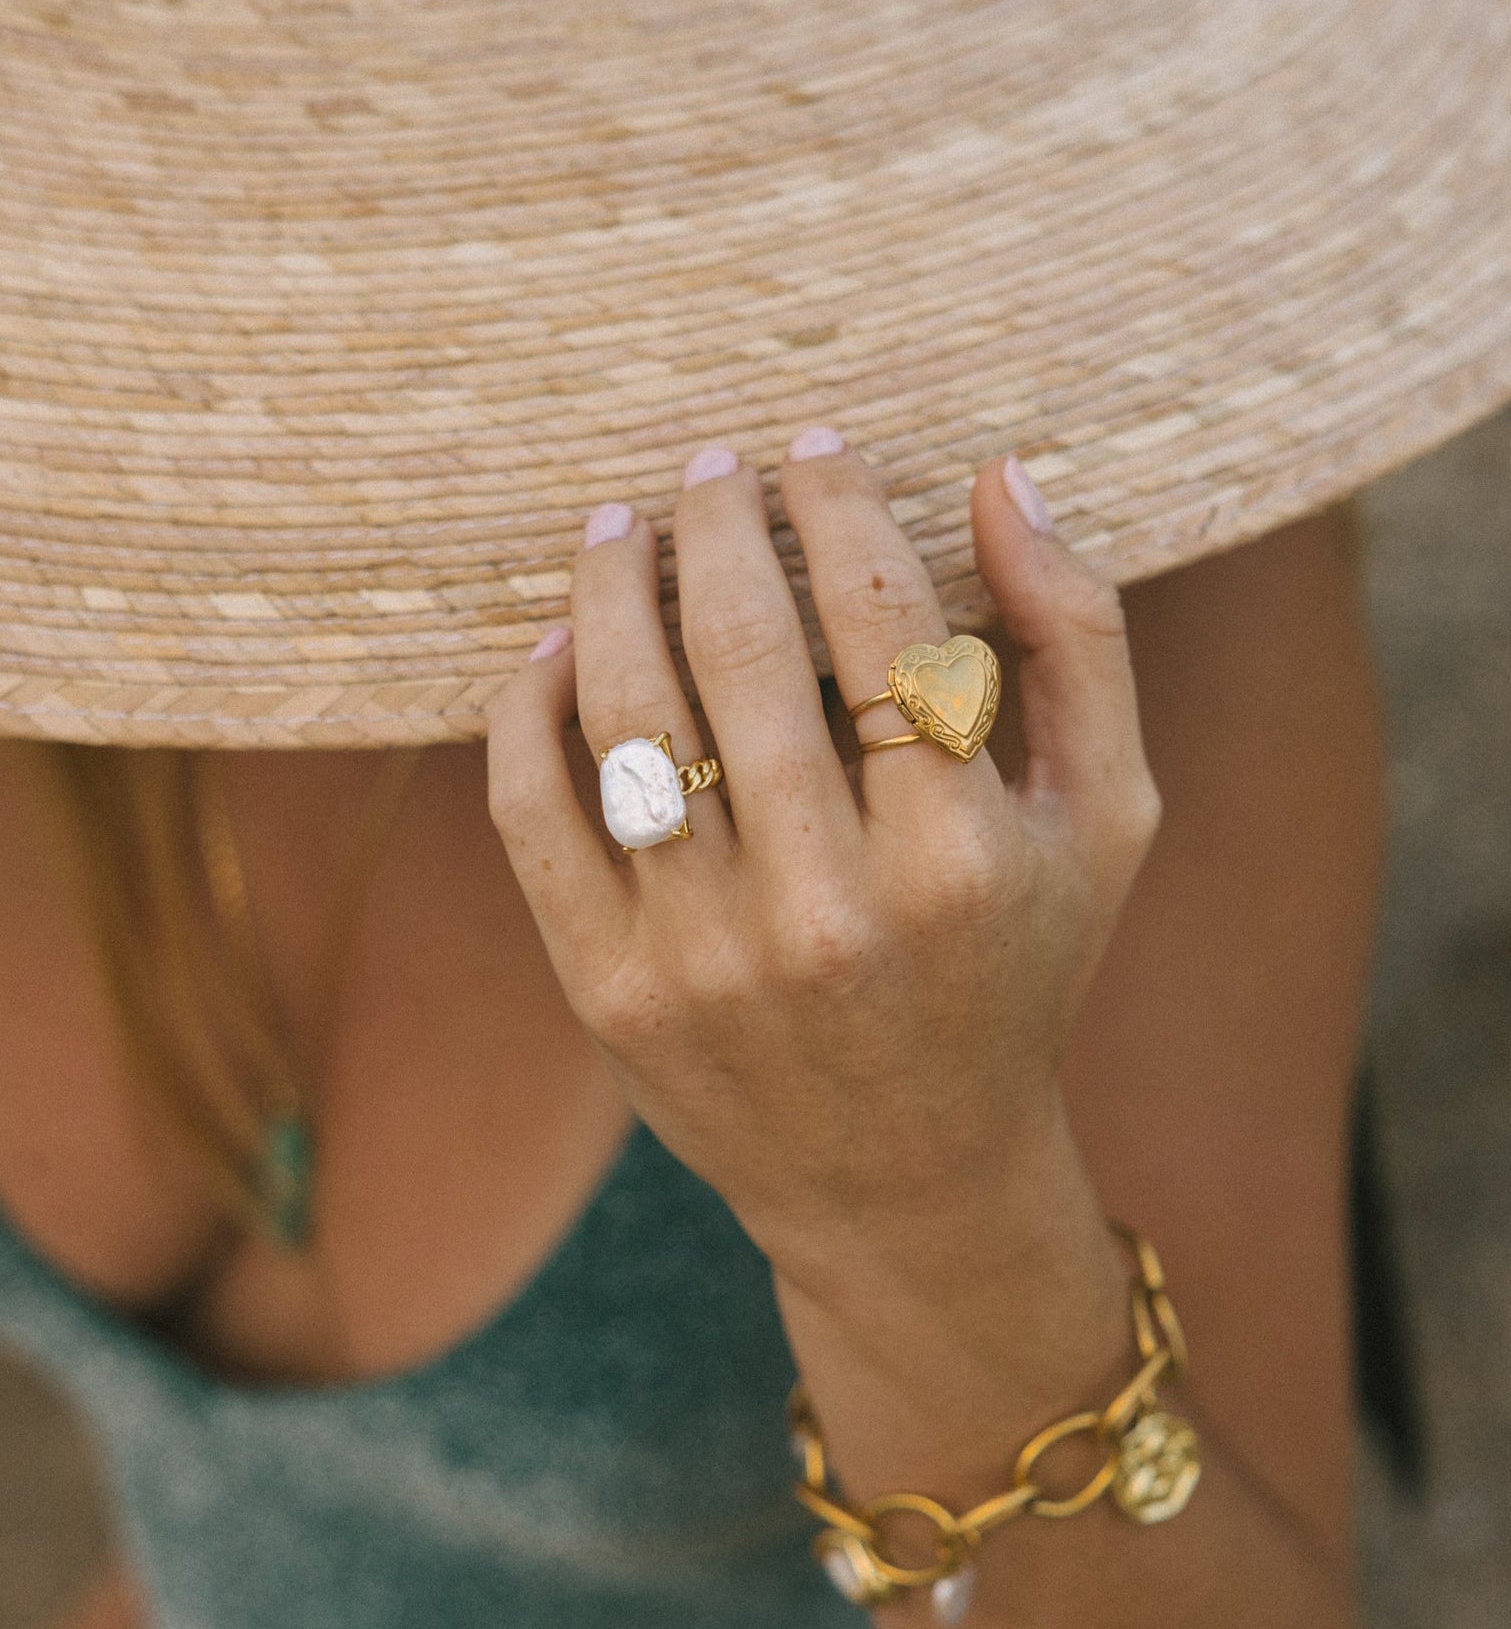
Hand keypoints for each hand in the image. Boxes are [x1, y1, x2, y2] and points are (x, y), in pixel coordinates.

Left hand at [485, 434, 1160, 1306]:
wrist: (907, 1180)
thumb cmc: (1014, 976)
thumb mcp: (1102, 822)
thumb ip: (1076, 642)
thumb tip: (998, 474)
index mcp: (960, 855)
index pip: (880, 616)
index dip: (838, 504)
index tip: (812, 448)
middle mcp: (828, 908)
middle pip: (743, 647)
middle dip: (720, 522)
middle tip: (709, 466)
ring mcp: (704, 955)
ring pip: (626, 715)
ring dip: (611, 588)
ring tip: (619, 527)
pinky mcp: (609, 992)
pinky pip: (534, 813)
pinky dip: (526, 710)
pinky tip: (552, 646)